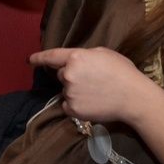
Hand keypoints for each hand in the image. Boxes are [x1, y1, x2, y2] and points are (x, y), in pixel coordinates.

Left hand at [29, 47, 160, 124]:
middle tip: (92, 80)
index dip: (39, 58)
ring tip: (96, 93)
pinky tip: (92, 103)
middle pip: (62, 75)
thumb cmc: (122, 72)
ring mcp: (69, 93)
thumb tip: (75, 62)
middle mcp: (68, 74)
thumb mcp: (103, 54)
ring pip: (66, 90)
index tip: (30, 60)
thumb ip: (84, 56)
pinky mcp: (73, 109)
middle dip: (72, 76)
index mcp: (76, 57)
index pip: (52, 56)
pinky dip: (76, 105)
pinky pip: (68, 105)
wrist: (133, 97)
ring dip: (75, 91)